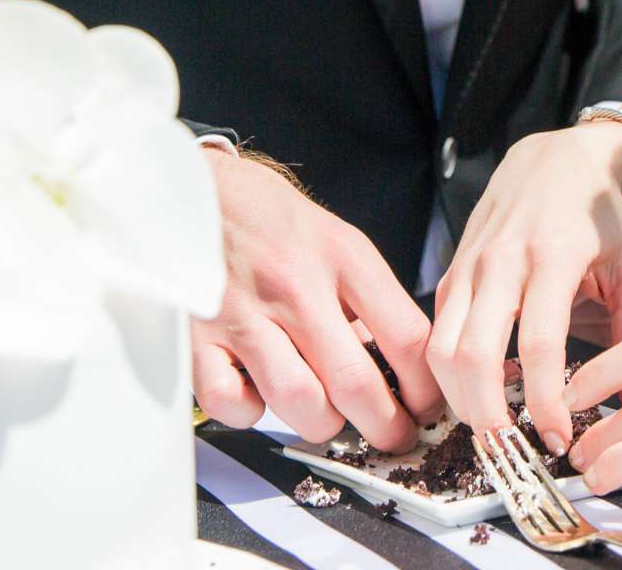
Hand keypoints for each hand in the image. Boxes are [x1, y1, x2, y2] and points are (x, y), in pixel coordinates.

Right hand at [191, 148, 445, 451]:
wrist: (194, 186)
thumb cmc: (271, 219)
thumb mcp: (337, 239)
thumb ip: (367, 297)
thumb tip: (398, 365)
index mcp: (343, 258)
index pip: (406, 337)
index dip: (425, 388)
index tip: (427, 406)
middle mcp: (297, 286)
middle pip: (356, 383)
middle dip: (385, 426)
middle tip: (392, 435)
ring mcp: (245, 312)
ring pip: (299, 401)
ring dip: (323, 425)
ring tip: (329, 419)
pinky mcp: (198, 335)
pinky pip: (231, 401)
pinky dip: (249, 414)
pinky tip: (258, 396)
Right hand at [427, 124, 621, 453]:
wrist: (556, 162)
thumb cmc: (602, 220)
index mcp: (553, 255)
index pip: (540, 342)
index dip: (545, 399)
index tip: (557, 438)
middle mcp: (501, 260)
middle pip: (472, 351)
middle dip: (485, 413)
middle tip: (511, 450)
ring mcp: (468, 266)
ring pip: (440, 348)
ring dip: (460, 399)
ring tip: (493, 428)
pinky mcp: (450, 273)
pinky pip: (434, 334)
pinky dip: (449, 373)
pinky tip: (480, 392)